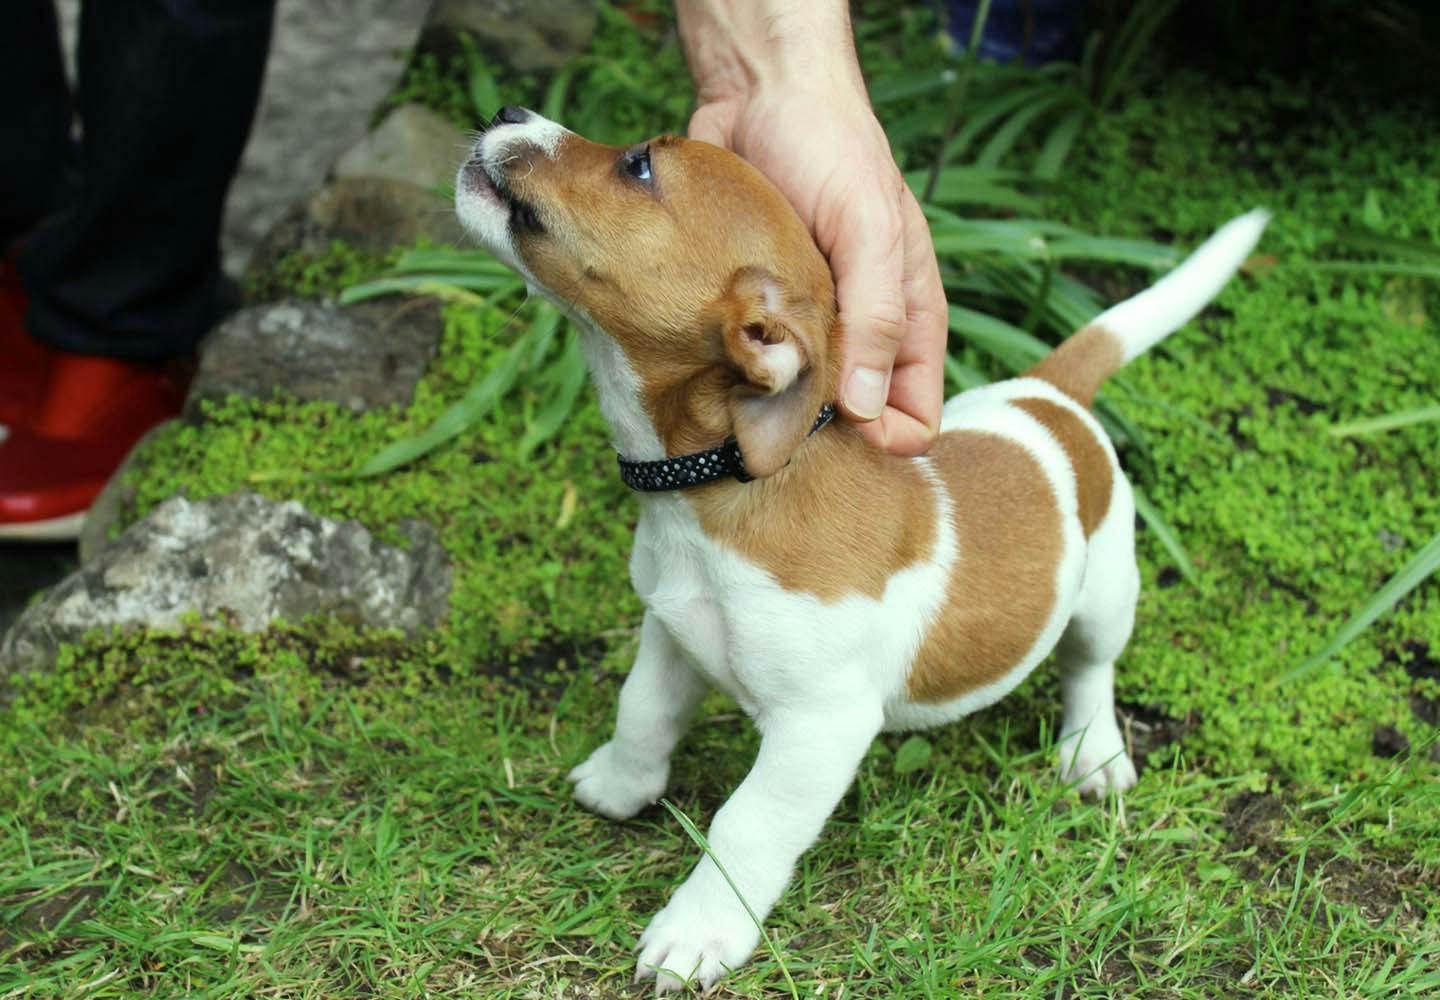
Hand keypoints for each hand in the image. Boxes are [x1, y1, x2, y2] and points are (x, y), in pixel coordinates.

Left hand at [687, 85, 946, 455]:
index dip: (887, 440)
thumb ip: (876, 318)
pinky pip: (749, 360)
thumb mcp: (869, 230)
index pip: (915, 414)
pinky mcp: (754, 307)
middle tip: (775, 416)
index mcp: (905, 317)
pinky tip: (712, 361)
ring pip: (794, 397)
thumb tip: (868, 414)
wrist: (758, 91)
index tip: (838, 432)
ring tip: (740, 385)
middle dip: (819, 430)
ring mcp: (804, 322)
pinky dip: (733, 368)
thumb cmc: (831, 148)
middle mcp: (856, 329)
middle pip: (850, 418)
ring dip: (769, 401)